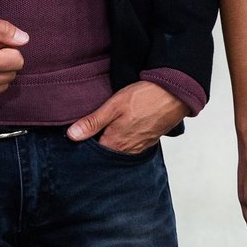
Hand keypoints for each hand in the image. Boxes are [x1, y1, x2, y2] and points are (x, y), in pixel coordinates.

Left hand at [66, 81, 184, 154]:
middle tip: (89, 130)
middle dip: (97, 144)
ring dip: (111, 142)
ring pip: (119, 149)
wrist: (174, 95)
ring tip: (105, 128)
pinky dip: (124, 140)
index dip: (83, 144)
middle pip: (106, 152)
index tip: (76, 135)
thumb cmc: (144, 98)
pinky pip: (131, 145)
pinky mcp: (148, 141)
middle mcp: (127, 150)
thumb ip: (93, 122)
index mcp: (115, 144)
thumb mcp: (113, 106)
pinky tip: (122, 128)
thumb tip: (71, 136)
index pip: (93, 152)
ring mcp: (139, 146)